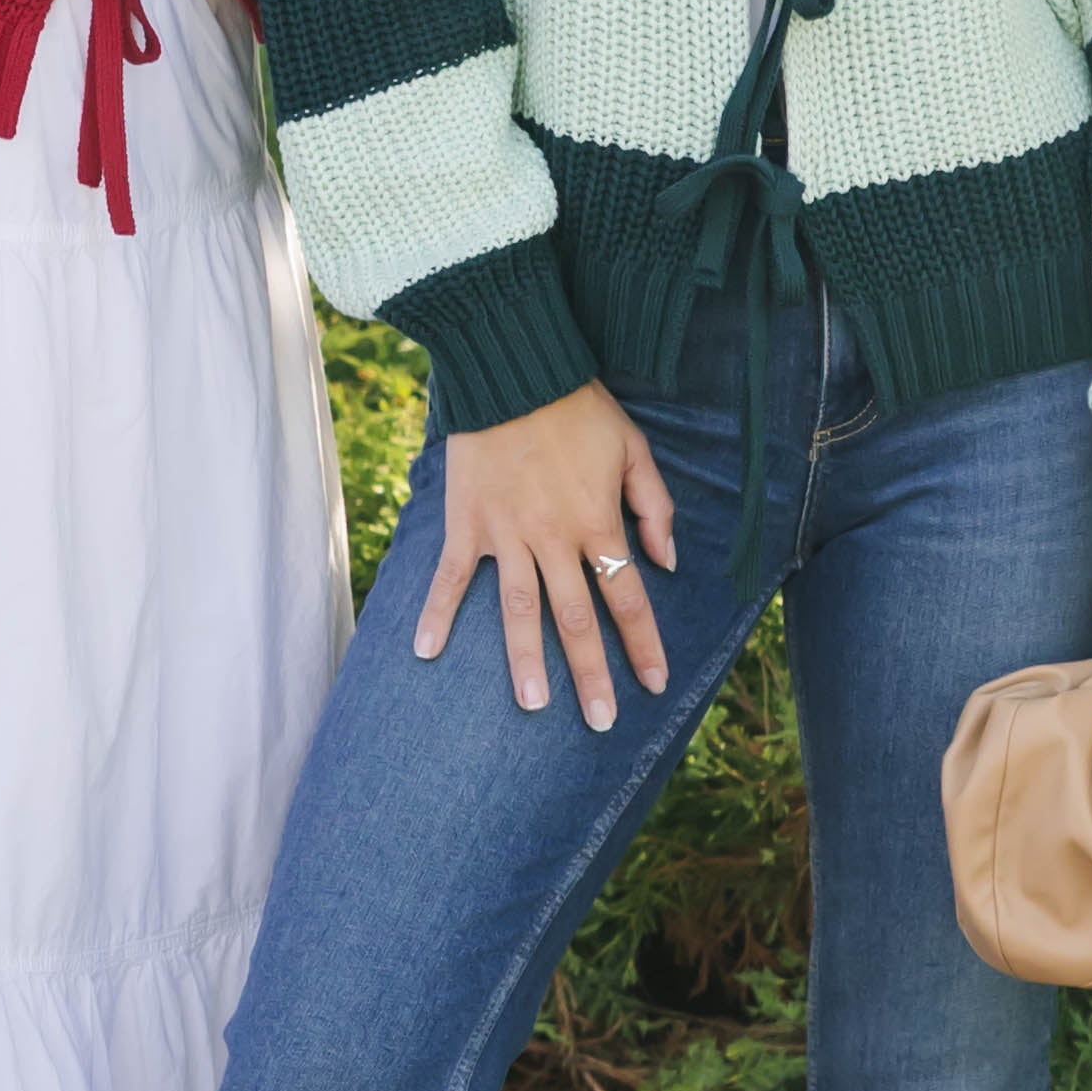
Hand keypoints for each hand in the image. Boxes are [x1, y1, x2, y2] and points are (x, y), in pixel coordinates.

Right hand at [411, 382, 677, 728]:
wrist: (514, 368)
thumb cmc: (579, 408)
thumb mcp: (633, 449)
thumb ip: (654, 507)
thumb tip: (666, 562)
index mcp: (597, 523)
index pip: (626, 597)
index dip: (643, 644)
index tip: (655, 683)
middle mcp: (553, 538)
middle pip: (575, 619)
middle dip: (590, 674)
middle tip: (599, 722)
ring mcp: (505, 534)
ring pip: (517, 609)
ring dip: (524, 661)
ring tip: (531, 707)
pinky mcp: (466, 523)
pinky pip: (449, 576)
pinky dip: (436, 613)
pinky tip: (425, 652)